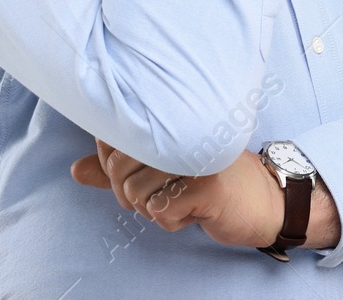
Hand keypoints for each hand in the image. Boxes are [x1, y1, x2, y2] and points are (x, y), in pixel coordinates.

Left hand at [71, 138, 341, 249]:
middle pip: (119, 171)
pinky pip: (161, 212)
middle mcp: (181, 131)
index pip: (111, 142)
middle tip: (165, 194)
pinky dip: (174, 221)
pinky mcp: (207, 185)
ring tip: (184, 199)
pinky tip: (196, 210)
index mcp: (168, 121)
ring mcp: (194, 156)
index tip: (145, 174)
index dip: (115, 169)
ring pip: (136, 194)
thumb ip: (118, 169)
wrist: (266, 199)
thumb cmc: (214, 182)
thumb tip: (76, 170)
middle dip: (133, 195)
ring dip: (156, 209)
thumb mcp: (164, 172)